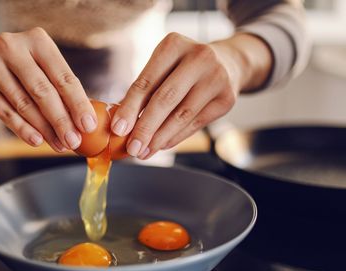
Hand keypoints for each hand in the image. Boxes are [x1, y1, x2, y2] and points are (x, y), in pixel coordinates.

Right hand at [0, 28, 96, 151]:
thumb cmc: (23, 70)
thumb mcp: (43, 67)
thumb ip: (62, 89)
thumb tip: (85, 123)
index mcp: (37, 39)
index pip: (62, 76)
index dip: (78, 103)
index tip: (88, 126)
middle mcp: (12, 47)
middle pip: (43, 91)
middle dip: (61, 120)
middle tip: (73, 141)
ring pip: (24, 105)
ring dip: (45, 130)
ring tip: (59, 145)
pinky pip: (6, 113)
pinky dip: (23, 130)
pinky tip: (37, 141)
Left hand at [110, 32, 271, 158]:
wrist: (228, 63)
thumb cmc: (183, 67)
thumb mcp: (164, 66)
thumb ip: (145, 90)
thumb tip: (122, 125)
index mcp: (174, 44)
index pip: (146, 82)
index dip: (129, 108)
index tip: (117, 129)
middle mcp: (199, 57)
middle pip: (165, 99)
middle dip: (145, 127)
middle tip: (132, 148)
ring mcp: (216, 77)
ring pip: (181, 115)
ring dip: (159, 138)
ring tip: (144, 152)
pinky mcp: (227, 98)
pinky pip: (196, 124)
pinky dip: (175, 137)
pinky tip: (161, 146)